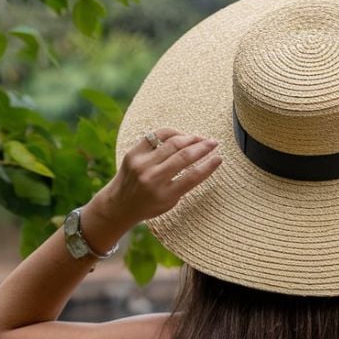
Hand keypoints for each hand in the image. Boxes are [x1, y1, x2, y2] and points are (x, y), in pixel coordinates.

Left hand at [94, 128, 221, 227]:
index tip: (220, 158)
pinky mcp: (133, 153)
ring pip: (172, 143)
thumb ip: (185, 184)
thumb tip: (204, 161)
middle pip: (184, 156)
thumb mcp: (171, 202)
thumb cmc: (149, 205)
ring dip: (190, 138)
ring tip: (201, 138)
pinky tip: (181, 135)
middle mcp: (152, 178)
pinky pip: (156, 136)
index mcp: (165, 194)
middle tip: (215, 143)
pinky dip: (172, 133)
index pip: (193, 176)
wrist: (118, 205)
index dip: (209, 165)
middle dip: (203, 147)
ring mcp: (141, 164)